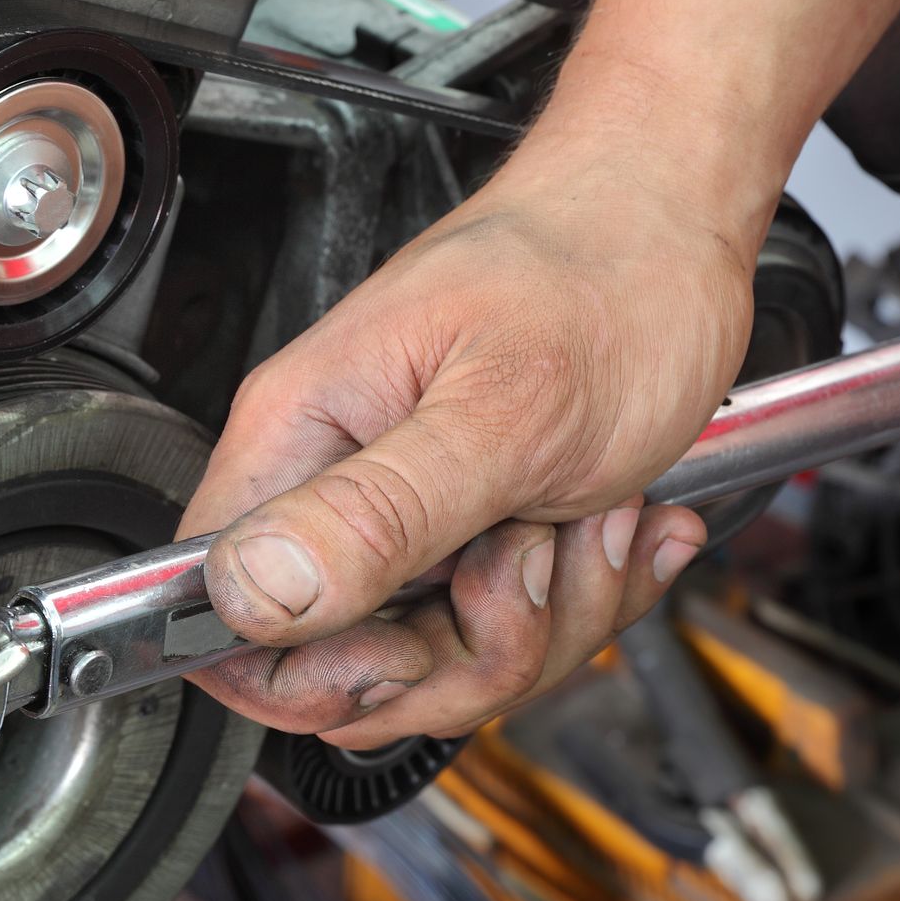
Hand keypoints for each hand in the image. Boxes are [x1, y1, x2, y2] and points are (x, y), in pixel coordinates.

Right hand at [176, 155, 755, 747]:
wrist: (677, 227)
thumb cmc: (597, 274)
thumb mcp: (501, 409)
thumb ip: (376, 511)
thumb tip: (251, 594)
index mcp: (303, 440)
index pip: (222, 616)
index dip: (306, 673)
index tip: (404, 650)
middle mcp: (341, 487)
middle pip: (348, 668)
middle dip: (467, 652)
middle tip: (531, 559)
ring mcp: (414, 520)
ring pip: (445, 661)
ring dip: (550, 616)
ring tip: (589, 515)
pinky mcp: (481, 536)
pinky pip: (514, 635)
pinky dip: (589, 596)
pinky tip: (620, 521)